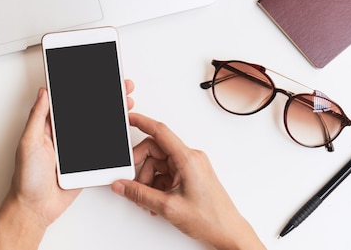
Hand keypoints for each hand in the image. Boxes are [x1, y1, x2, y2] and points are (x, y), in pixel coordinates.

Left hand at [0, 81, 134, 249]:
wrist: (35, 208)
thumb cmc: (26, 178)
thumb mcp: (28, 142)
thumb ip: (37, 117)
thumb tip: (44, 92)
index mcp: (48, 126)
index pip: (67, 101)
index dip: (81, 88)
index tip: (95, 76)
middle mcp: (63, 135)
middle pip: (87, 111)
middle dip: (104, 97)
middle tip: (119, 85)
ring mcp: (75, 149)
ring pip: (97, 127)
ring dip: (112, 114)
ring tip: (126, 102)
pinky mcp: (85, 163)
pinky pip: (102, 148)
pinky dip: (113, 138)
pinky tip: (123, 126)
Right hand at [111, 114, 265, 249]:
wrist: (228, 233)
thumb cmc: (210, 218)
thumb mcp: (168, 207)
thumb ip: (140, 194)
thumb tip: (122, 185)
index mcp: (188, 159)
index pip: (160, 132)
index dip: (142, 122)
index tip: (129, 118)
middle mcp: (190, 158)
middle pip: (155, 151)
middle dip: (140, 168)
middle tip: (131, 182)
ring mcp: (190, 166)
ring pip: (158, 164)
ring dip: (148, 180)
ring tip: (148, 199)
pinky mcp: (189, 175)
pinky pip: (165, 173)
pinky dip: (156, 185)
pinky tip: (155, 200)